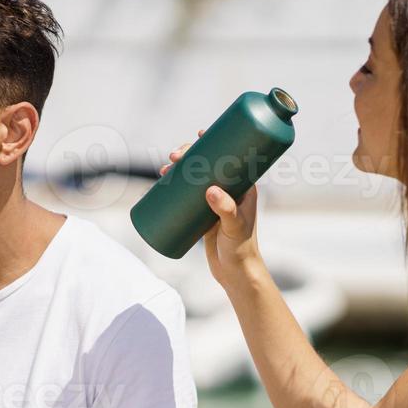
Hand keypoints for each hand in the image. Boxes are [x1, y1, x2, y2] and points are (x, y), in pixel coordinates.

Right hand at [161, 131, 262, 288]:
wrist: (235, 273)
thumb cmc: (241, 248)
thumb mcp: (234, 226)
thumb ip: (226, 208)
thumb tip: (210, 189)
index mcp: (243, 186)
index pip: (229, 156)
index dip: (214, 142)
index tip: (200, 134)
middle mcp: (230, 190)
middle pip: (208, 164)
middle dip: (189, 155)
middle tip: (174, 157)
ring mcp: (216, 202)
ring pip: (195, 178)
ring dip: (179, 169)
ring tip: (164, 169)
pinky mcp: (204, 214)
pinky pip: (189, 195)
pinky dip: (176, 186)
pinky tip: (164, 180)